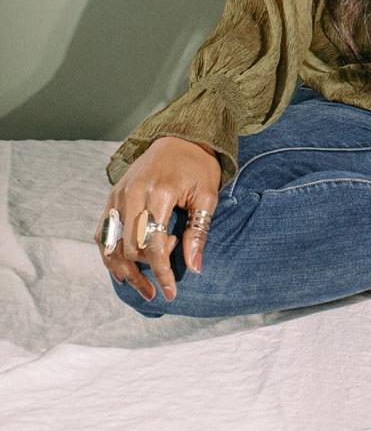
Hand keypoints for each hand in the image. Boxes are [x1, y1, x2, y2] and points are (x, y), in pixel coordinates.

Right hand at [94, 136, 220, 302]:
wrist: (179, 138)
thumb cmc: (197, 167)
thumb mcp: (207, 196)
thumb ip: (198, 232)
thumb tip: (194, 269)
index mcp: (159, 192)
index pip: (154, 244)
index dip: (162, 272)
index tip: (171, 292)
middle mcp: (132, 194)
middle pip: (131, 248)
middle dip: (148, 269)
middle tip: (169, 267)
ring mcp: (117, 195)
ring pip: (110, 245)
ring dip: (124, 271)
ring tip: (144, 288)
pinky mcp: (111, 197)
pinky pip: (103, 234)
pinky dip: (110, 256)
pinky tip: (124, 272)